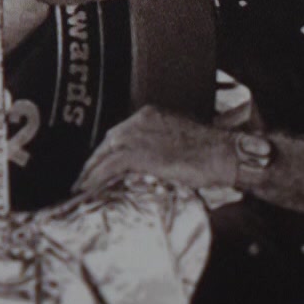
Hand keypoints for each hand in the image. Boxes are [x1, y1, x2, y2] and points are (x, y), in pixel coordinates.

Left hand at [74, 106, 234, 195]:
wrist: (222, 154)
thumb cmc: (210, 151)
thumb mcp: (180, 139)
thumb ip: (160, 145)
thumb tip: (151, 162)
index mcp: (150, 115)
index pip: (119, 133)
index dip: (107, 151)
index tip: (99, 163)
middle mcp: (139, 121)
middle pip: (107, 142)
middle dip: (94, 161)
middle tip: (84, 177)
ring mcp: (138, 136)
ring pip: (104, 154)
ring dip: (90, 172)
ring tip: (81, 187)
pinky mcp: (139, 153)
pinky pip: (109, 166)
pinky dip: (97, 178)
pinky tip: (90, 189)